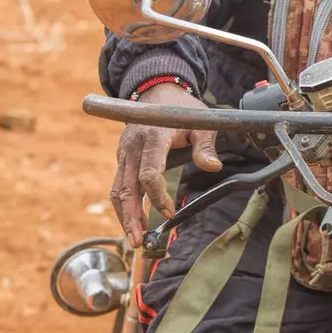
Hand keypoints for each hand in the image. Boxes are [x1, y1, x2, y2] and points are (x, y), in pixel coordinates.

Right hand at [110, 81, 221, 247]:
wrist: (157, 90)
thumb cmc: (181, 109)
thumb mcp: (201, 123)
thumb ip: (206, 145)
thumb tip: (213, 167)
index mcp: (153, 136)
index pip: (149, 172)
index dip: (157, 195)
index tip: (169, 211)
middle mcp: (133, 146)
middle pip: (126, 187)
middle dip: (131, 216)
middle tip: (138, 241)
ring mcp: (124, 153)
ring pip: (118, 189)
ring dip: (124, 216)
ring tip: (134, 239)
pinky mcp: (122, 158)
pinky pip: (119, 185)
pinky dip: (123, 205)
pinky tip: (132, 223)